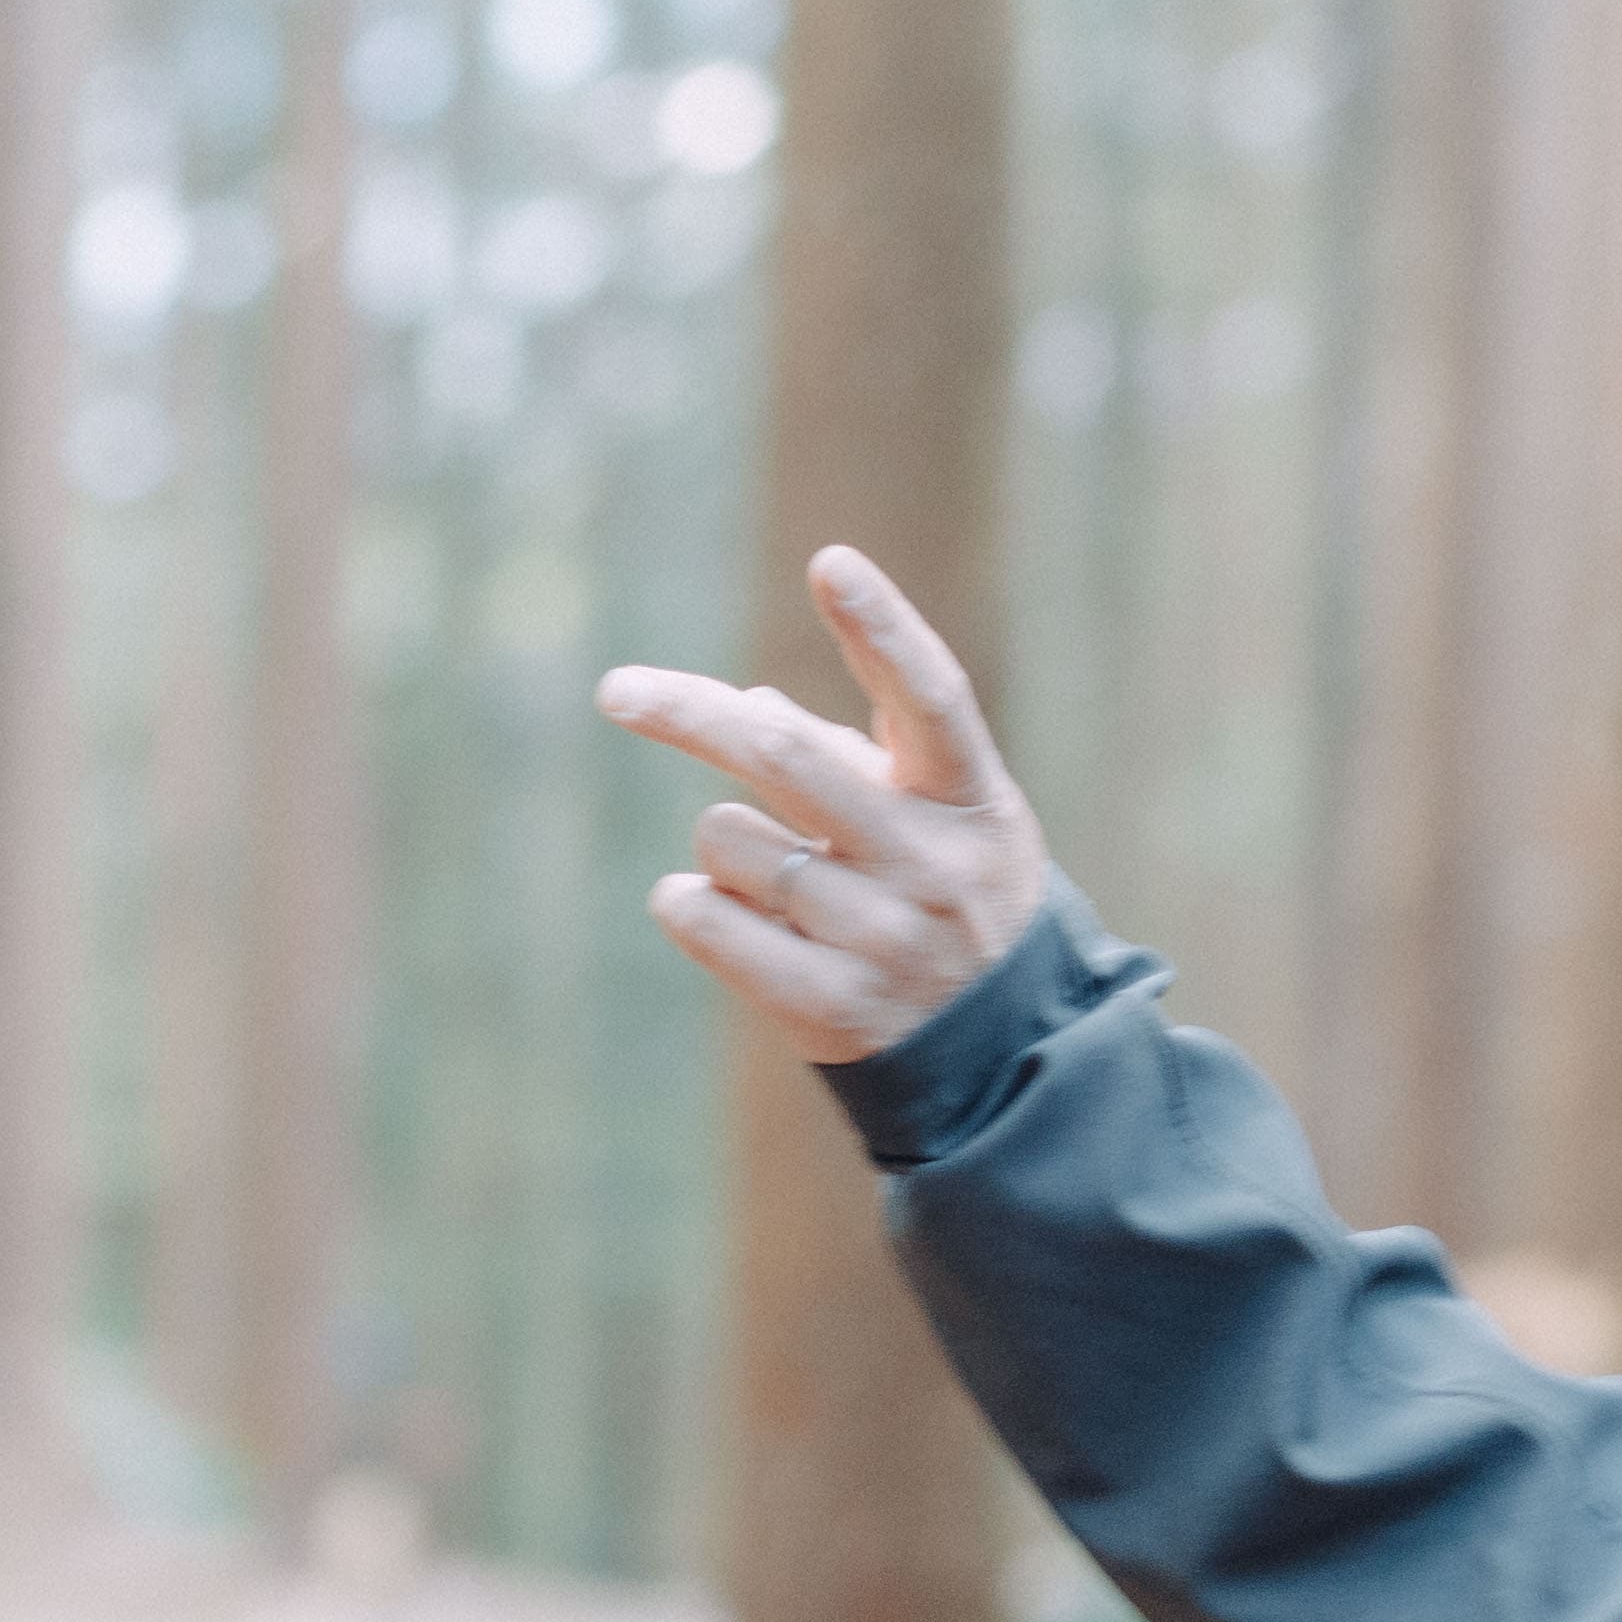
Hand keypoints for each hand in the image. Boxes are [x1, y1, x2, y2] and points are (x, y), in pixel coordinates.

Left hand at [597, 546, 1055, 1063]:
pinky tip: (721, 914)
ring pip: (728, 838)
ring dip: (719, 841)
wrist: (1003, 1057)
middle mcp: (933, 864)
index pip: (931, 697)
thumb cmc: (955, 898)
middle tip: (618, 690)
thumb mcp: (940, 815)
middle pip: (786, 753)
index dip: (884, 628)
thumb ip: (857, 753)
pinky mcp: (830, 1005)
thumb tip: (747, 709)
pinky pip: (704, 917)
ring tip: (771, 878)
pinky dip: (689, 902)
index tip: (831, 564)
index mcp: (970, 798)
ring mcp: (883, 939)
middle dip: (688, 712)